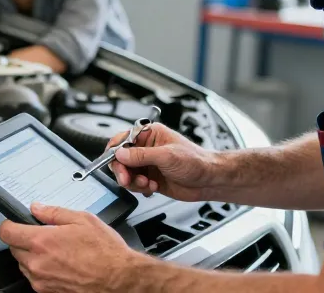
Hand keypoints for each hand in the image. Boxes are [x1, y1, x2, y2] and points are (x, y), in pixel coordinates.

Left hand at [0, 203, 145, 292]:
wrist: (121, 281)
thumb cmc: (106, 253)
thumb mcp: (83, 220)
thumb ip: (54, 213)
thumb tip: (37, 208)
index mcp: (42, 242)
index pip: (6, 232)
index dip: (10, 225)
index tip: (16, 223)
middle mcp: (37, 264)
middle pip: (14, 249)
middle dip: (24, 240)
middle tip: (43, 236)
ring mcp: (42, 281)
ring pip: (24, 265)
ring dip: (33, 257)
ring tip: (56, 252)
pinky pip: (36, 279)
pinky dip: (42, 271)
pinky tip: (61, 265)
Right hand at [106, 122, 220, 201]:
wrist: (210, 181)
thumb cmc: (196, 162)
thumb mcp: (166, 156)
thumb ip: (141, 155)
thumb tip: (120, 153)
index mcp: (150, 135)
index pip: (123, 140)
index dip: (115, 151)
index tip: (114, 162)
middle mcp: (146, 148)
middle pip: (121, 159)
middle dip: (123, 170)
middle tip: (127, 179)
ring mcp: (148, 164)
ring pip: (126, 173)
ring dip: (133, 181)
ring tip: (146, 184)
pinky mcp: (150, 178)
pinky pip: (135, 184)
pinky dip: (140, 188)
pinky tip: (152, 187)